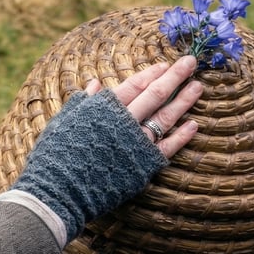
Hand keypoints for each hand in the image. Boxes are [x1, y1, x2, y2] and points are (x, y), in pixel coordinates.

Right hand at [7, 56, 201, 243]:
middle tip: (191, 63)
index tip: (165, 64)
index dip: (150, 73)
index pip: (134, 85)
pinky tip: (193, 124)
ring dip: (184, 101)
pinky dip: (182, 136)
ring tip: (198, 88)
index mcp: (103, 108)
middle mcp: (124, 122)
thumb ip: (81, 103)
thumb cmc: (55, 155)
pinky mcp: (143, 164)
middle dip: (175, 76)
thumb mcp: (62, 122)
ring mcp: (137, 143)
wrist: (59, 190)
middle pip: (155, 94)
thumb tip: (93, 84)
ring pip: (166, 117)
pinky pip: (167, 147)